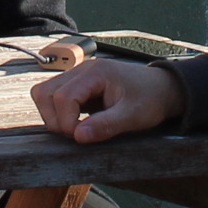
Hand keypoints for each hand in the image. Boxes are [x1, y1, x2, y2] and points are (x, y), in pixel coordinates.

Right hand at [33, 55, 181, 145]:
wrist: (163, 89)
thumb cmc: (151, 100)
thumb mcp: (133, 116)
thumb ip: (106, 125)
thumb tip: (77, 136)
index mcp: (95, 73)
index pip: (63, 97)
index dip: (66, 122)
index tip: (81, 137)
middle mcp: (82, 70)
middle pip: (45, 93)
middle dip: (55, 119)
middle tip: (76, 135)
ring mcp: (77, 75)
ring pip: (44, 93)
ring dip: (52, 115)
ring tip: (73, 129)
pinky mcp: (77, 85)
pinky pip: (53, 96)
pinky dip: (57, 111)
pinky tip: (75, 122)